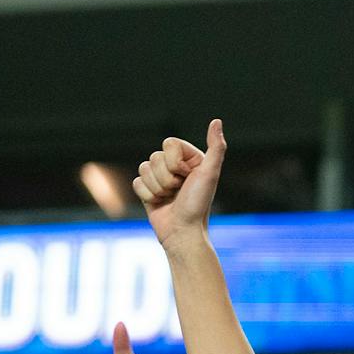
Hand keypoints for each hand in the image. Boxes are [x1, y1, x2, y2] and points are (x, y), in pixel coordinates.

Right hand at [134, 119, 226, 247]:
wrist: (183, 232)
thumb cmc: (198, 203)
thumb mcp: (210, 173)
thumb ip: (216, 147)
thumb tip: (216, 121)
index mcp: (191, 158)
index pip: (169, 143)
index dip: (175, 161)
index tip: (187, 176)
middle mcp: (176, 166)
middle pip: (155, 156)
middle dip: (166, 177)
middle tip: (179, 190)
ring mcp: (160, 177)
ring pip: (143, 168)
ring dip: (157, 187)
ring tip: (170, 198)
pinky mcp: (148, 190)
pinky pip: (136, 182)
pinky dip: (147, 195)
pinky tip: (160, 203)